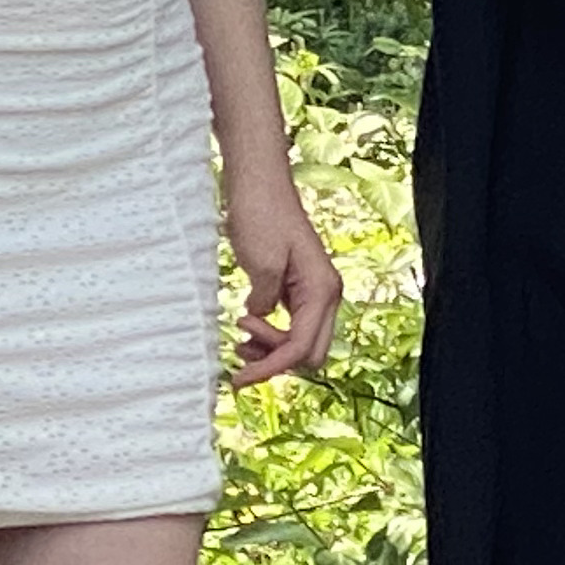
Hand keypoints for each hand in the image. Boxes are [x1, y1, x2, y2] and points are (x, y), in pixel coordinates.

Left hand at [224, 173, 341, 388]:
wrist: (259, 185)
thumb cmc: (261, 216)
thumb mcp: (261, 263)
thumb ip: (265, 301)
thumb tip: (258, 320)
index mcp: (322, 290)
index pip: (301, 348)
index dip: (271, 368)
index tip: (238, 379)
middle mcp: (325, 295)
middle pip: (309, 353)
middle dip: (275, 360)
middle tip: (239, 348)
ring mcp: (313, 293)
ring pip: (301, 342)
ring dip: (271, 349)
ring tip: (240, 333)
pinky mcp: (297, 289)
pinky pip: (291, 326)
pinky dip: (270, 335)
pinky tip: (248, 322)